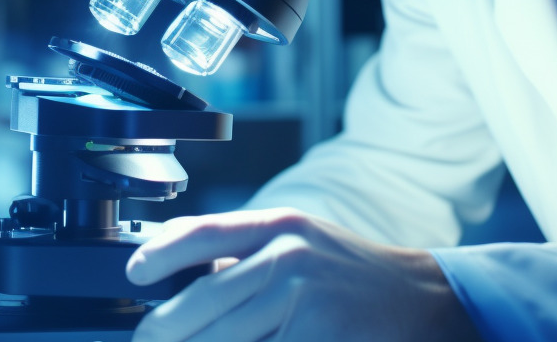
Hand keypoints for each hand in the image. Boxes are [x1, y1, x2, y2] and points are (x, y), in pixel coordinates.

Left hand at [126, 207, 481, 341]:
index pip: (204, 233)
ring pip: (222, 339)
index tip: (135, 275)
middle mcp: (289, 257)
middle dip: (164, 330)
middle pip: (200, 302)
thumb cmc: (350, 274)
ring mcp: (303, 301)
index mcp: (281, 226)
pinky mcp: (316, 338)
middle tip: (147, 339)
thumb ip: (245, 251)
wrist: (420, 301)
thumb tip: (176, 273)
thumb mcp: (301, 241)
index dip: (160, 255)